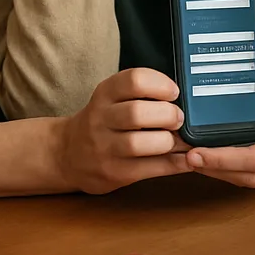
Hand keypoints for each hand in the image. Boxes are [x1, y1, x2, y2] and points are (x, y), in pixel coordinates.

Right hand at [57, 68, 190, 193]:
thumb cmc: (102, 122)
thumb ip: (141, 93)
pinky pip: (149, 169)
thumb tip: (187, 98)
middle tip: (178, 118)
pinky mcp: (113, 173)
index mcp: (105, 94)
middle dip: (167, 115)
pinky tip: (187, 159)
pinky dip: (175, 164)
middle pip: (137, 113)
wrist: (66, 155)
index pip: (134, 80)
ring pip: (139, 143)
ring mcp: (105, 148)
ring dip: (168, 141)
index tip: (174, 92)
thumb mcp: (111, 98)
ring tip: (177, 139)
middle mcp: (101, 119)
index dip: (160, 84)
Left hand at [185, 45, 254, 186]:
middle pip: (244, 175)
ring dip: (212, 172)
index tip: (197, 151)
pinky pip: (237, 179)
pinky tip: (198, 161)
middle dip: (212, 167)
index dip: (225, 158)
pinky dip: (217, 172)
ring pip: (238, 180)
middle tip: (185, 155)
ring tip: (185, 157)